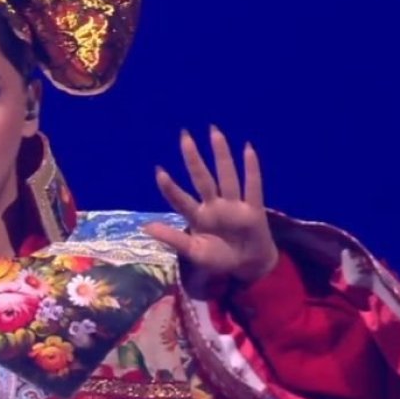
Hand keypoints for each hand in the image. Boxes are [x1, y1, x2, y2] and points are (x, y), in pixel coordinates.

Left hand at [144, 125, 278, 283]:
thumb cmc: (219, 258)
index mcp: (197, 217)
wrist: (249, 267)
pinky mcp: (253, 210)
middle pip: (202, 178)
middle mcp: (214, 206)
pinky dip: (252, 168)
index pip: (180, 199)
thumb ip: (173, 239)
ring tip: (213, 131)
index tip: (158, 170)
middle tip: (184, 134)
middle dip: (193, 158)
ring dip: (221, 154)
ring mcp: (233, 205)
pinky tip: (247, 148)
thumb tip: (146, 227)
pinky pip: (253, 186)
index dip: (170, 188)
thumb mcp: (194, 252)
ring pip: (226, 175)